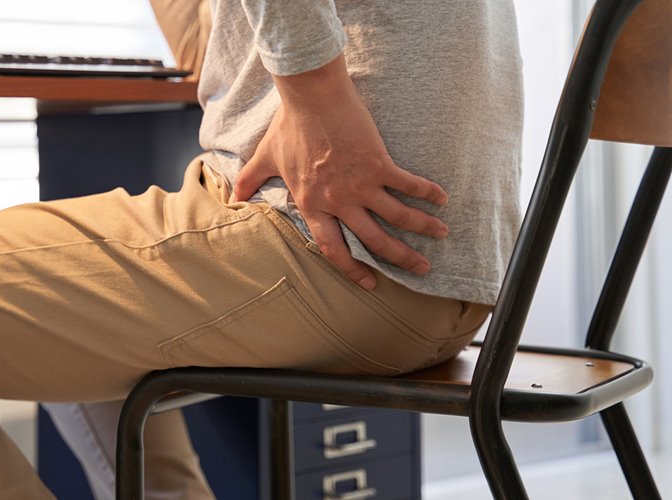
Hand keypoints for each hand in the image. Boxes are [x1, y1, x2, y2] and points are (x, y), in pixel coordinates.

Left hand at [230, 54, 448, 289]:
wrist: (311, 96)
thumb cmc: (288, 126)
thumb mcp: (264, 158)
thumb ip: (249, 183)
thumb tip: (231, 200)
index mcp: (312, 205)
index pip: (333, 249)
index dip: (352, 270)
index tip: (370, 284)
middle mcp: (338, 201)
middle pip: (374, 241)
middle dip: (401, 258)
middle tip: (421, 269)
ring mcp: (360, 184)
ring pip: (398, 217)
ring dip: (422, 229)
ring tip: (441, 236)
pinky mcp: (378, 163)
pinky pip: (408, 184)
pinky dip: (427, 193)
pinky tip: (442, 199)